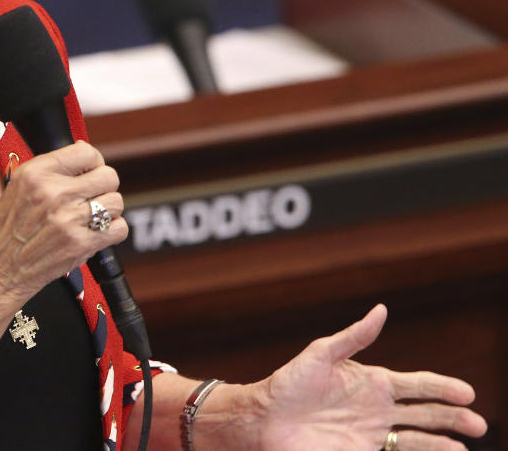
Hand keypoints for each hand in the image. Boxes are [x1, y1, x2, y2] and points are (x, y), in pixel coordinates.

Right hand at [0, 141, 126, 301]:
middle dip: (102, 186)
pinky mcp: (81, 244)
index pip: (86, 152)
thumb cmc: (4, 231)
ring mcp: (69, 219)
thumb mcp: (17, 187)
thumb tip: (84, 154)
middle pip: (107, 176)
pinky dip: (112, 232)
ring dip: (108, 210)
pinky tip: (95, 233)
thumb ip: (51, 171)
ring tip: (91, 217)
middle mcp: (54, 192)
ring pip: (116, 201)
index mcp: (36, 172)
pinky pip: (119, 228)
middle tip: (91, 196)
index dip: (92, 163)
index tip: (88, 172)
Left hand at [254, 305, 486, 449]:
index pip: (417, 384)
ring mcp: (372, 433)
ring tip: (464, 448)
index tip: (467, 393)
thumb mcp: (322, 354)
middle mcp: (378, 408)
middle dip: (452, 418)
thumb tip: (382, 310)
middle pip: (425, 414)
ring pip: (417, 439)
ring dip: (442, 443)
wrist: (267, 417)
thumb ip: (354, 337)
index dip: (442, 387)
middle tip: (479, 424)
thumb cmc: (290, 382)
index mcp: (373, 381)